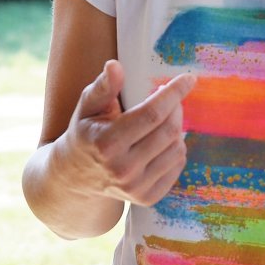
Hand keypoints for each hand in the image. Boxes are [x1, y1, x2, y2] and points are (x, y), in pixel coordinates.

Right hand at [56, 61, 197, 207]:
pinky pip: (177, 166)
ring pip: (177, 149)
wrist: (76, 178)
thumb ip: (102, 87)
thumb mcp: (87, 108)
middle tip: (171, 97)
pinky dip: (175, 149)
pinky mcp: (147, 198)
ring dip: (176, 129)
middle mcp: (122, 169)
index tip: (188, 79)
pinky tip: (161, 142)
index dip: (173, 94)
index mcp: (106, 144)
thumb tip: (115, 66)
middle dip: (176, 108)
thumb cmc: (85, 134)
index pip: (151, 115)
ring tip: (162, 121)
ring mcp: (136, 188)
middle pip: (168, 131)